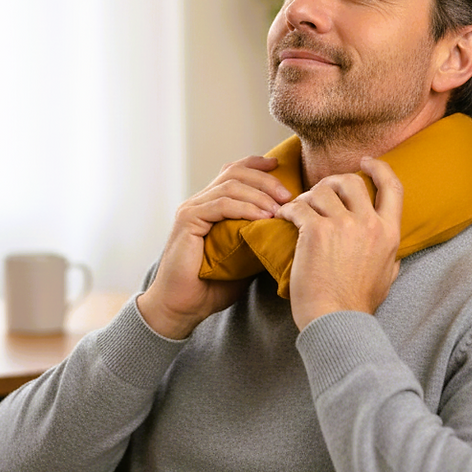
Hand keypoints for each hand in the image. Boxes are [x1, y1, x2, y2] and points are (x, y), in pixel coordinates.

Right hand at [137, 155, 292, 338]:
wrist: (183, 306)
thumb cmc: (211, 286)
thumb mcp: (243, 257)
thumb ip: (257, 238)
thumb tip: (287, 229)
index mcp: (209, 205)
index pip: (232, 172)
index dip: (256, 165)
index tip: (279, 165)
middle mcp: (199, 202)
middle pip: (234, 173)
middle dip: (265, 179)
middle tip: (288, 194)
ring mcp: (192, 209)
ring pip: (230, 186)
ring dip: (259, 194)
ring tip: (280, 208)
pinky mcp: (187, 220)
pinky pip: (221, 205)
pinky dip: (245, 208)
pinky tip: (263, 218)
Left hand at [275, 156, 402, 330]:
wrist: (336, 320)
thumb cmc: (358, 304)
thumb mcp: (387, 276)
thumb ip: (390, 254)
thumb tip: (391, 244)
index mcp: (389, 233)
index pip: (393, 187)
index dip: (379, 168)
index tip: (366, 162)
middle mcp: (368, 224)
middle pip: (351, 182)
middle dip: (332, 182)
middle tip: (319, 191)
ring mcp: (342, 226)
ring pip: (321, 191)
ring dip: (306, 198)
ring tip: (298, 210)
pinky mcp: (315, 232)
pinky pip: (298, 207)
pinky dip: (288, 210)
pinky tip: (282, 218)